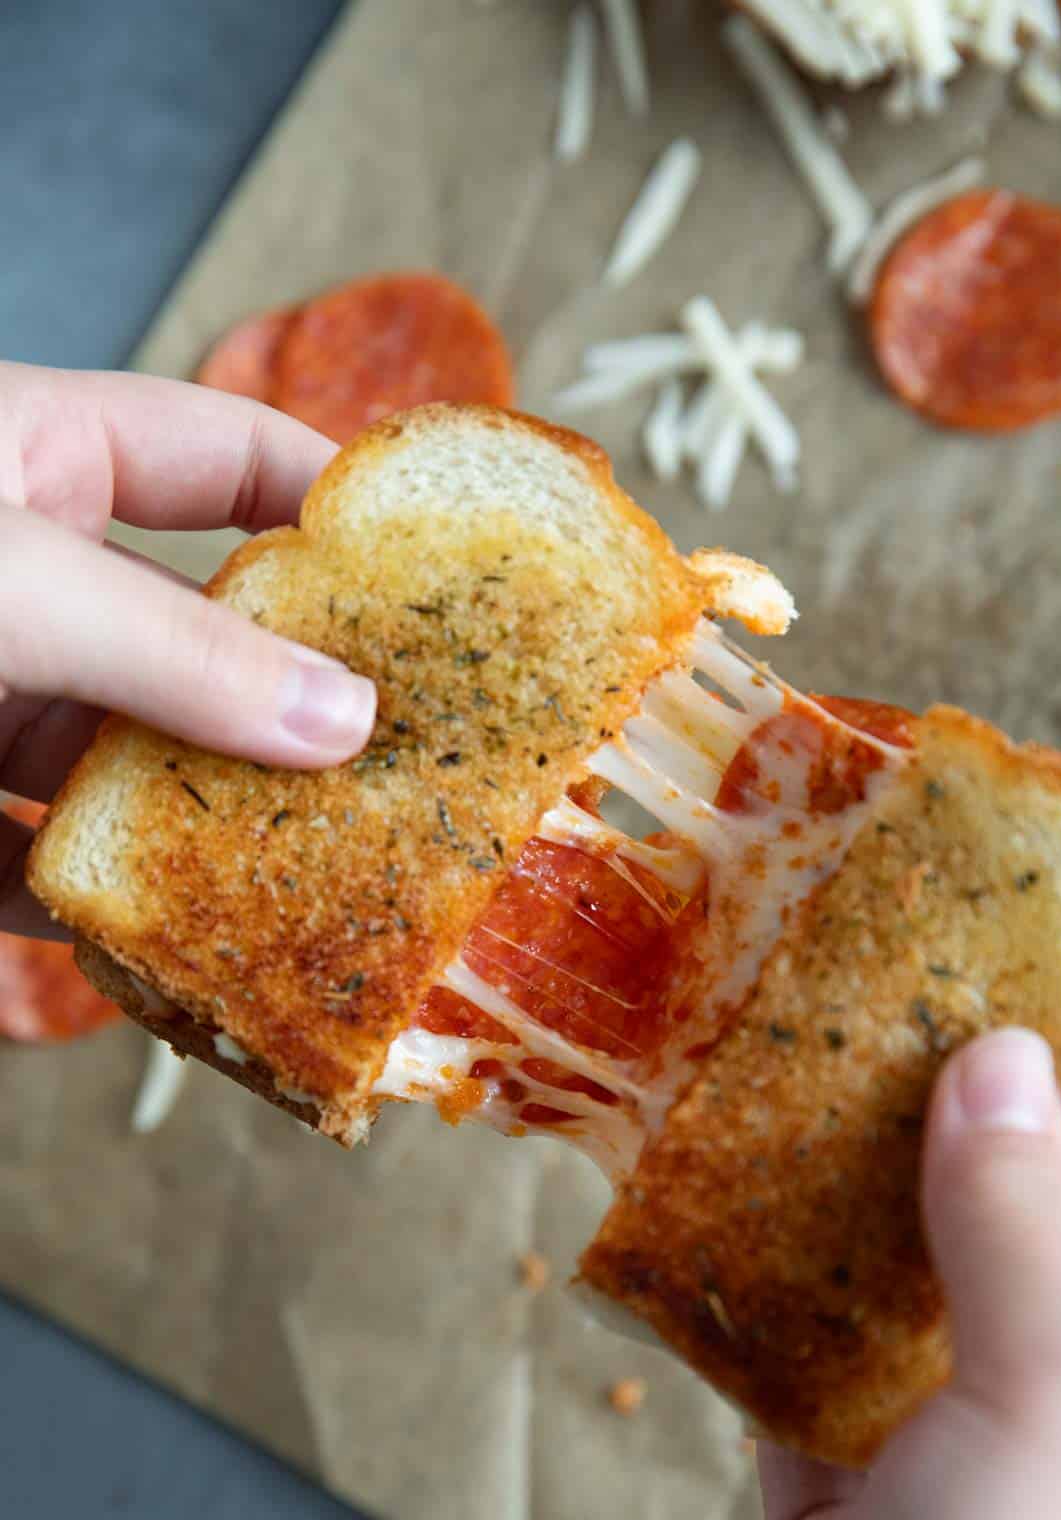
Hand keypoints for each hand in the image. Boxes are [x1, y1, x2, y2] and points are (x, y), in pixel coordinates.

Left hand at [0, 362, 376, 938]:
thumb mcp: (14, 586)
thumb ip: (175, 653)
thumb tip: (346, 718)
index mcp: (36, 456)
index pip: (226, 453)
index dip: (332, 506)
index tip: (437, 580)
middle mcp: (21, 574)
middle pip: (193, 633)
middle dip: (289, 697)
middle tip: (405, 757)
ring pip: (119, 757)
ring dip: (201, 819)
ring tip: (313, 873)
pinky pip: (24, 859)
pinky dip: (82, 905)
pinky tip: (151, 943)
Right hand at [688, 1029, 1060, 1519]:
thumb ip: (1030, 1229)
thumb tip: (1006, 1063)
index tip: (1017, 1011)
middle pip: (1054, 1267)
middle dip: (969, 1158)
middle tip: (882, 1038)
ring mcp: (985, 1512)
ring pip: (932, 1328)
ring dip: (862, 1233)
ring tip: (800, 1111)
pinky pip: (829, 1405)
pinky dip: (782, 1330)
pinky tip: (734, 1243)